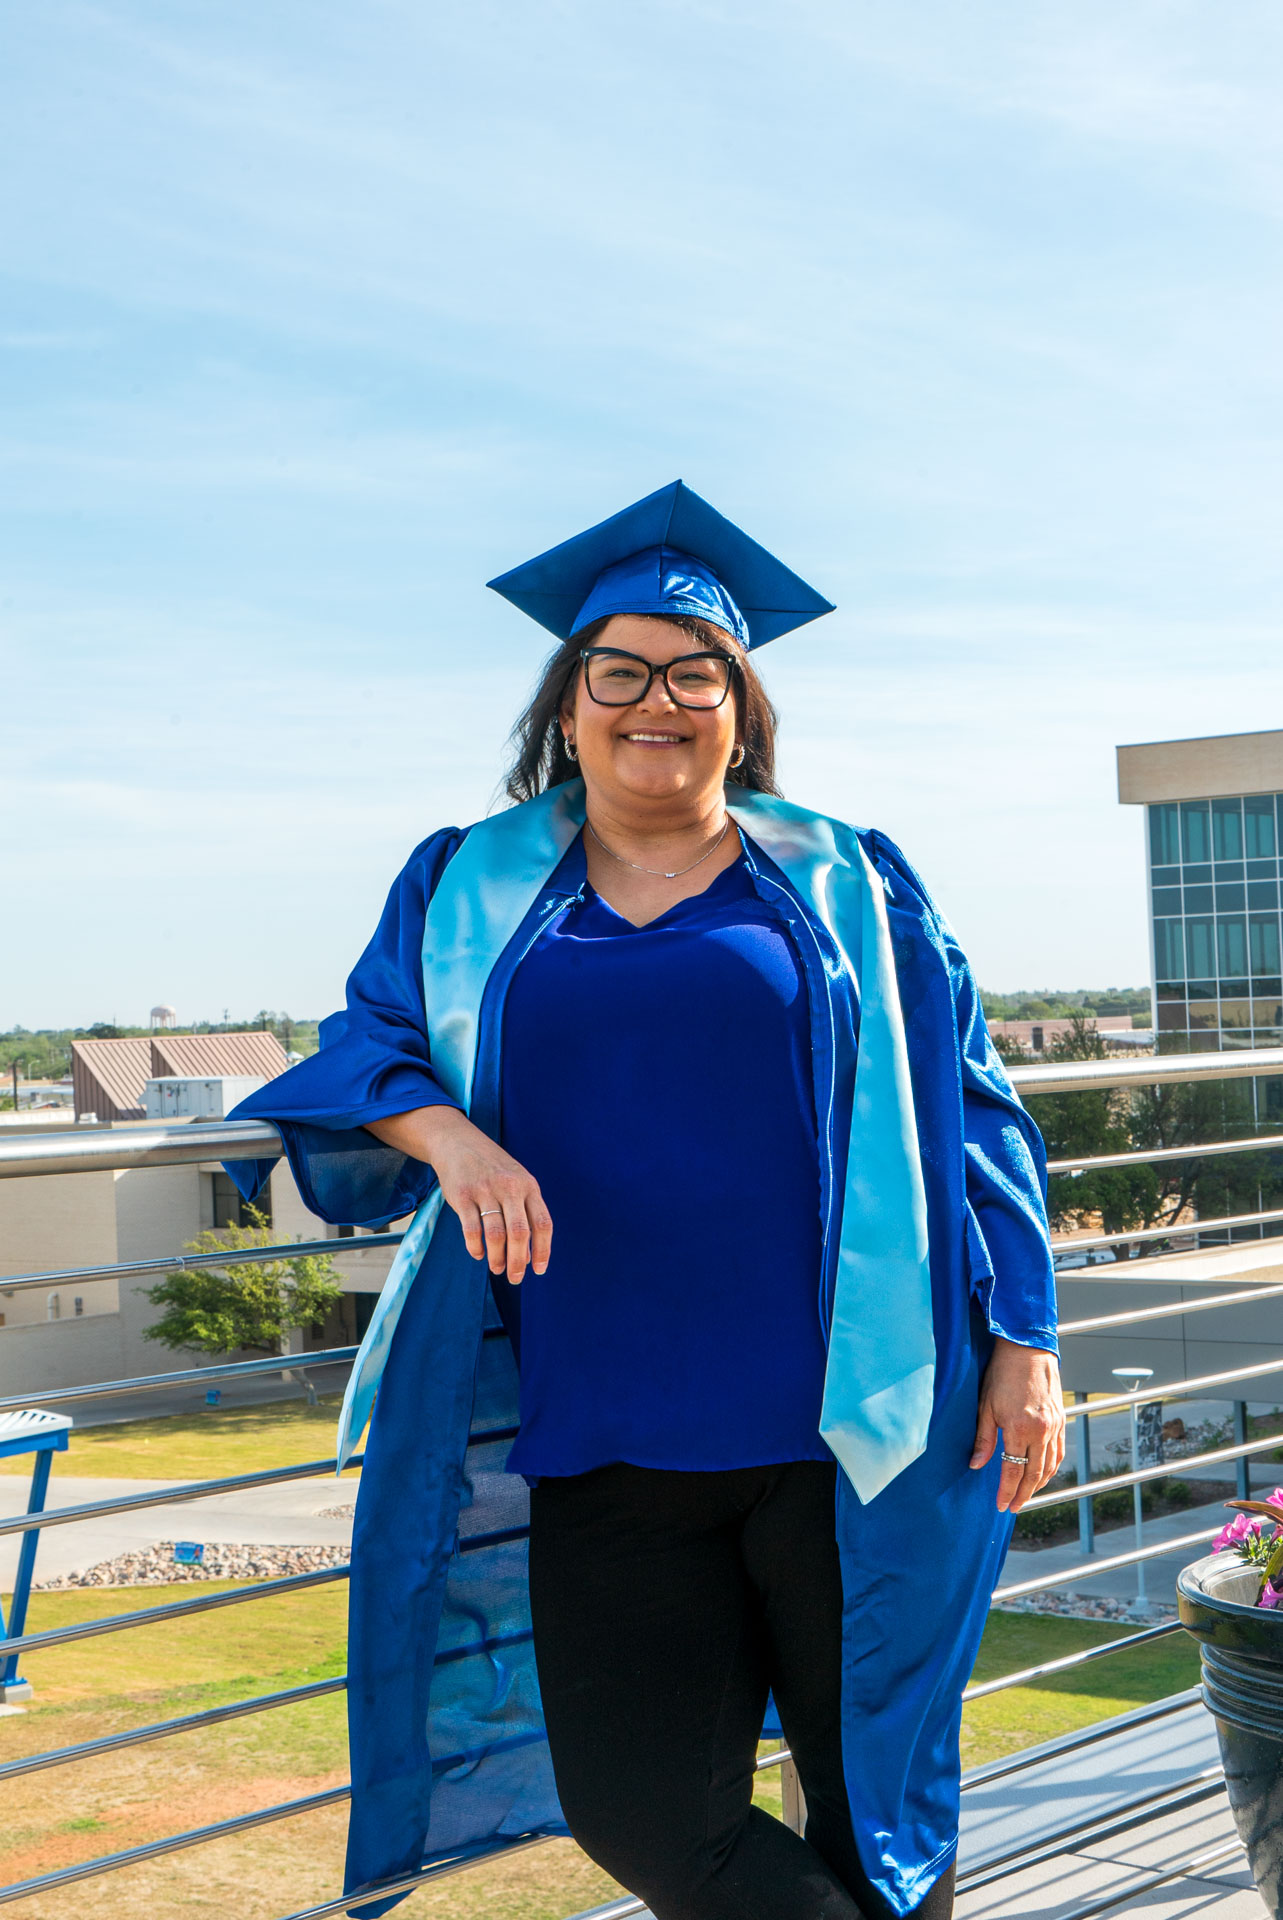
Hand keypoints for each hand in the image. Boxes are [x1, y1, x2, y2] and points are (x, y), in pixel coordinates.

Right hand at [364, 1107, 551, 1284]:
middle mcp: (509, 1187)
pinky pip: (471, 1229)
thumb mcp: (516, 1181)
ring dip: (497, 1258)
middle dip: (519, 1261)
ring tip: (497, 1269)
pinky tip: (478, 1254)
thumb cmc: (492, 1168)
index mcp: (528, 1186)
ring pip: (496, 1235)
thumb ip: (525, 1212)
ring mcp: (485, 1191)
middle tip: (515, 1278)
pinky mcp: (462, 1195)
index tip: (539, 1270)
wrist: (458, 1143)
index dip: (543, 1250)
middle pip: (520, 1233)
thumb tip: (528, 1255)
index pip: (542, 1223)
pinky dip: (476, 1247)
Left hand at [970, 1339, 1064, 1513]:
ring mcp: (1054, 1427)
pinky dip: (1051, 1467)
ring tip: (1026, 1495)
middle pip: (1034, 1474)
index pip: (1014, 1471)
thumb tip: (976, 1465)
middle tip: (1014, 1508)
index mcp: (1019, 1429)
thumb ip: (983, 1438)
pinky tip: (1042, 1473)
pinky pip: (1058, 1452)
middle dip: (1024, 1494)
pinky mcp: (1060, 1420)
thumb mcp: (985, 1405)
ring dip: (1039, 1484)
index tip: (1002, 1506)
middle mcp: (1041, 1432)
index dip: (1007, 1491)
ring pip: (1050, 1466)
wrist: (1027, 1349)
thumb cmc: (1002, 1374)